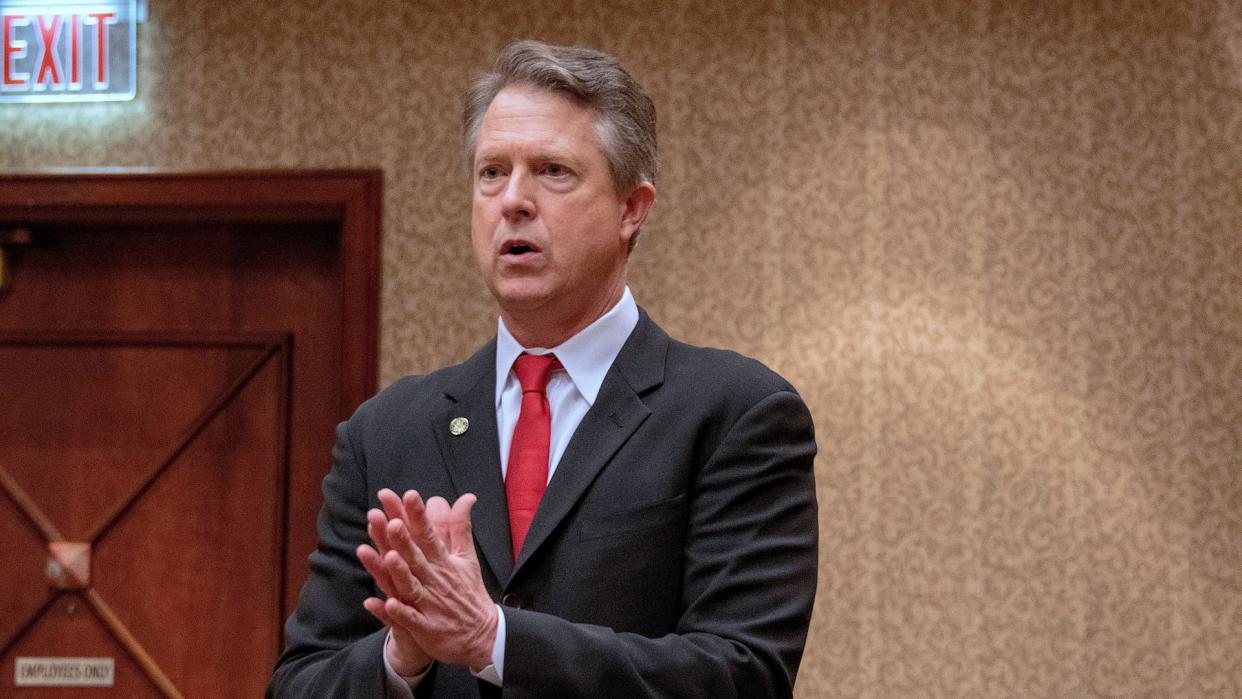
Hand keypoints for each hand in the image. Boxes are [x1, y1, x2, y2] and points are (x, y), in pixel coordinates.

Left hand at [358, 489, 497, 669]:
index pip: (429, 534)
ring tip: (388, 556)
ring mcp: (430, 604)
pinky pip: (410, 620)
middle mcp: (435, 580)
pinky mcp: (426, 628)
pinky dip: (400, 613)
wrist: (482, 635)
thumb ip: (460, 527)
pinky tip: (387, 603)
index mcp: (443, 562)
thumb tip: (467, 497)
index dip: (418, 515)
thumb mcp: (467, 558)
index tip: (409, 494)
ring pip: (412, 586)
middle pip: (417, 557)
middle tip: (391, 520)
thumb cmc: (469, 593)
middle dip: (404, 540)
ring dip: (400, 572)